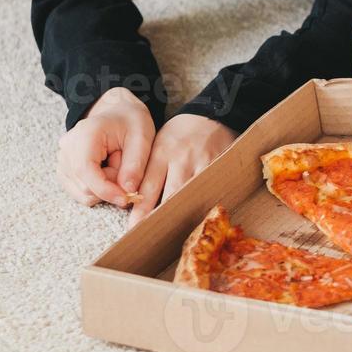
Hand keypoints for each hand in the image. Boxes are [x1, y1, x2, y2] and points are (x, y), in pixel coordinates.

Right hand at [57, 86, 152, 209]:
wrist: (119, 111)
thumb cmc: (131, 121)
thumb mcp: (143, 137)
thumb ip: (136, 165)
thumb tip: (127, 191)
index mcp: (86, 133)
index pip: (86, 170)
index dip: (105, 190)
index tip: (126, 198)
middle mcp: (68, 146)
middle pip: (84, 185)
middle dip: (110, 186)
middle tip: (126, 167)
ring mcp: (62, 158)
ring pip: (82, 191)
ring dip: (104, 187)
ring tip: (117, 165)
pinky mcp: (64, 169)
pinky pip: (80, 191)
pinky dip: (97, 187)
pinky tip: (107, 170)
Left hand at [127, 113, 236, 229]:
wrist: (210, 114)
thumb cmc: (180, 134)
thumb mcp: (158, 144)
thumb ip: (148, 168)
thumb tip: (134, 199)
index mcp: (161, 153)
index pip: (147, 187)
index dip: (141, 211)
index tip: (133, 229)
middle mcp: (180, 159)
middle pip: (169, 196)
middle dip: (161, 217)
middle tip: (152, 237)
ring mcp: (202, 162)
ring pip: (191, 195)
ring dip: (183, 214)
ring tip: (176, 232)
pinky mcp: (218, 165)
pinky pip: (210, 189)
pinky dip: (205, 203)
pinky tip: (201, 216)